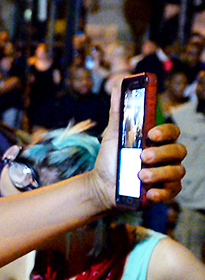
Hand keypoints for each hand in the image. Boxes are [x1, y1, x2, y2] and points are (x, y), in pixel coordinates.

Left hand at [90, 84, 185, 208]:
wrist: (102, 185)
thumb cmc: (111, 158)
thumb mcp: (113, 135)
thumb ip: (118, 112)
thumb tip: (118, 87)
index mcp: (158, 141)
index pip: (172, 132)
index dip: (165, 131)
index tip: (151, 133)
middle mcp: (167, 156)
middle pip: (178, 151)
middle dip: (161, 153)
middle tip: (143, 156)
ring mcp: (168, 174)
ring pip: (177, 171)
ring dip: (160, 173)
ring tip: (140, 175)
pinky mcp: (165, 191)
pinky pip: (172, 191)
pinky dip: (161, 192)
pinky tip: (149, 192)